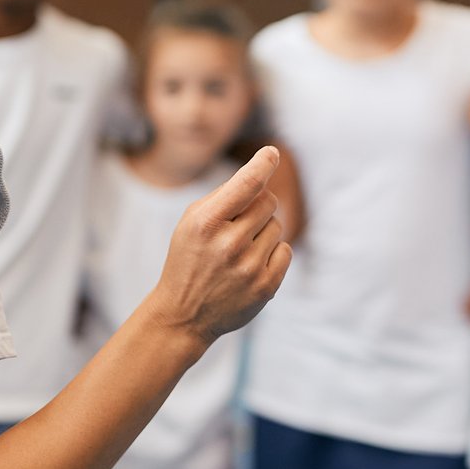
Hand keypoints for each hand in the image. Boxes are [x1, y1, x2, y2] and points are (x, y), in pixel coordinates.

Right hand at [148, 147, 290, 341]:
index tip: (271, 154)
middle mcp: (229, 244)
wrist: (184, 314)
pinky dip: (272, 252)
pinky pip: (285, 250)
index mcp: (206, 223)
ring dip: (263, 231)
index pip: (246, 183)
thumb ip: (224, 195)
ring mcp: (249, 268)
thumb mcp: (191, 222)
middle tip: (240, 222)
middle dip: (258, 205)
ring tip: (239, 249)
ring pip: (277, 226)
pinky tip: (251, 264)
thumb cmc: (189, 258)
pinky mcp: (266, 287)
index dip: (263, 163)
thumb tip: (261, 172)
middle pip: (268, 201)